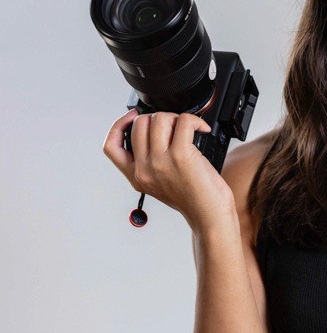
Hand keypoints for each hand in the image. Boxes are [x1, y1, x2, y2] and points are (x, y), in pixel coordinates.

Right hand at [102, 108, 236, 231]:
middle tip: (173, 126)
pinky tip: (201, 129)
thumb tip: (156, 132)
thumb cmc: (194, 200)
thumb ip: (151, 163)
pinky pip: (184, 122)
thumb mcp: (161, 184)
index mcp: (137, 176)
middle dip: (158, 117)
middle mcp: (145, 169)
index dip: (118, 125)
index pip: (111, 146)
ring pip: (159, 119)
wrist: (209, 215)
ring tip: (188, 129)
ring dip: (176, 118)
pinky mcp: (180, 155)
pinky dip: (195, 120)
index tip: (132, 117)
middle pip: (139, 124)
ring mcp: (161, 161)